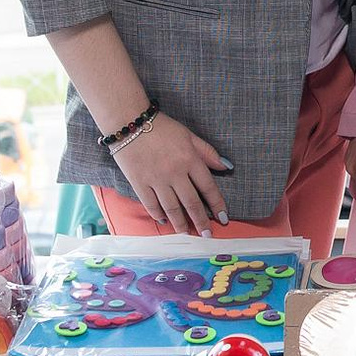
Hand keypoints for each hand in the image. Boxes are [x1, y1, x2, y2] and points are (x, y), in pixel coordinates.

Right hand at [111, 113, 229, 235]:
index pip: (208, 187)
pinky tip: (164, 221)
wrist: (129, 122)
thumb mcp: (189, 135)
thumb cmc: (161, 127)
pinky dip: (158, 215)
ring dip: (181, 223)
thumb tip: (226, 166)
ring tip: (186, 232)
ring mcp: (156, 179)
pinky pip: (151, 204)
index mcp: (190, 159)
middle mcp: (175, 172)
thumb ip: (207, 152)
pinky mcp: (139, 183)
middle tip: (207, 234)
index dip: (217, 205)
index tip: (223, 218)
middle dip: (201, 221)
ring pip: (172, 208)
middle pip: (191, 203)